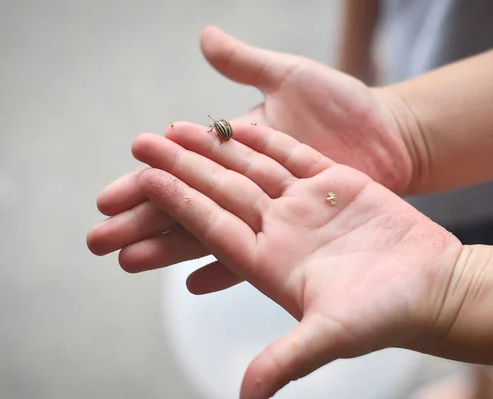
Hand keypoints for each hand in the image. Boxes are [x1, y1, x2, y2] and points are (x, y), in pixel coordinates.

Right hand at [87, 27, 414, 273]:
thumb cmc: (347, 107)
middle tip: (97, 240)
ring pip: (210, 234)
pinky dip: (222, 269)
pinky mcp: (299, 237)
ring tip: (128, 262)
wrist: (395, 138)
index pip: (183, 171)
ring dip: (168, 248)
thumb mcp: (293, 78)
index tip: (106, 197)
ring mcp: (272, 215)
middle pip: (185, 208)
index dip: (144, 183)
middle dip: (140, 223)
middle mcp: (248, 187)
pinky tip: (191, 282)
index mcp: (240, 151)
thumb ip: (248, 65)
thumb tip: (204, 36)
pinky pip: (256, 257)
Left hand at [126, 122, 461, 398]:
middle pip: (220, 192)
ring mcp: (306, 206)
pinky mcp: (335, 185)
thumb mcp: (334, 334)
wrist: (436, 288)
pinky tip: (238, 125)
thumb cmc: (389, 315)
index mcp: (270, 262)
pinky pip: (292, 156)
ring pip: (250, 170)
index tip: (143, 178)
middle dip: (181, 167)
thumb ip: (288, 359)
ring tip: (178, 126)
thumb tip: (248, 398)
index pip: (211, 225)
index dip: (176, 201)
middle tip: (140, 142)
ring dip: (214, 148)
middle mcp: (281, 231)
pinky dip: (266, 140)